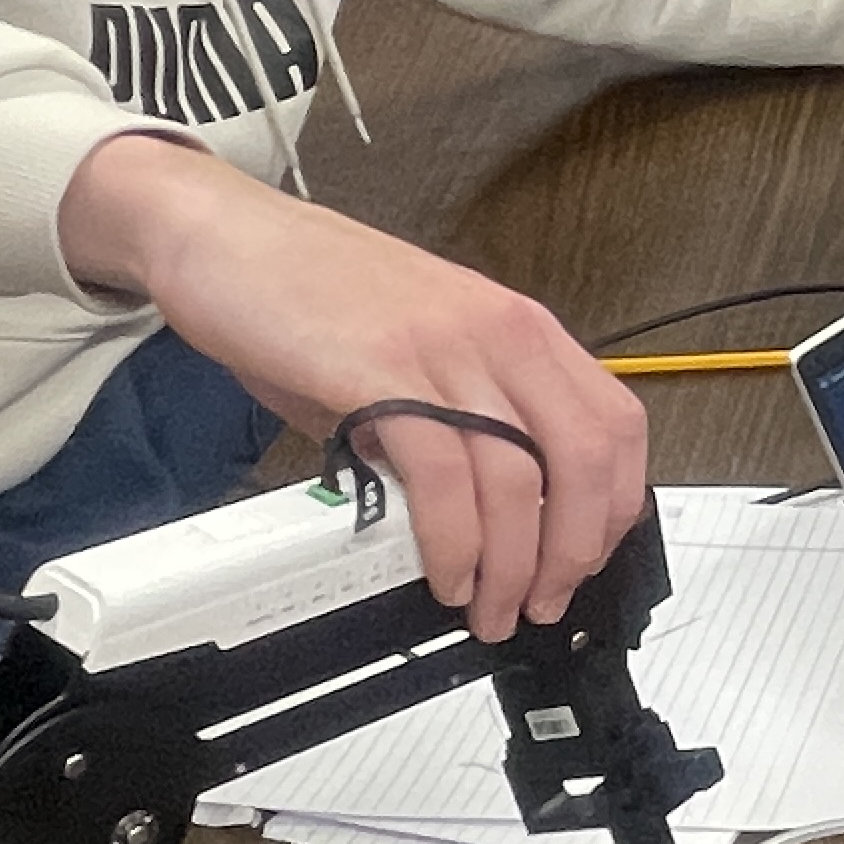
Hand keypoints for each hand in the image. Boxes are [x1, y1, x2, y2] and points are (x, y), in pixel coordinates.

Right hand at [57, 135, 643, 640]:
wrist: (228, 233)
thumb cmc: (316, 292)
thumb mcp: (419, 352)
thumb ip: (462, 418)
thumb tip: (484, 508)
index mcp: (521, 328)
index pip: (616, 423)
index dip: (615, 505)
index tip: (588, 557)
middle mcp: (499, 335)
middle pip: (585, 458)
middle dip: (574, 550)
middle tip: (545, 602)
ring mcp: (442, 351)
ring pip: (519, 478)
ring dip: (513, 566)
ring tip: (492, 609)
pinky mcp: (379, 372)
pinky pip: (443, 476)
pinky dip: (453, 542)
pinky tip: (445, 573)